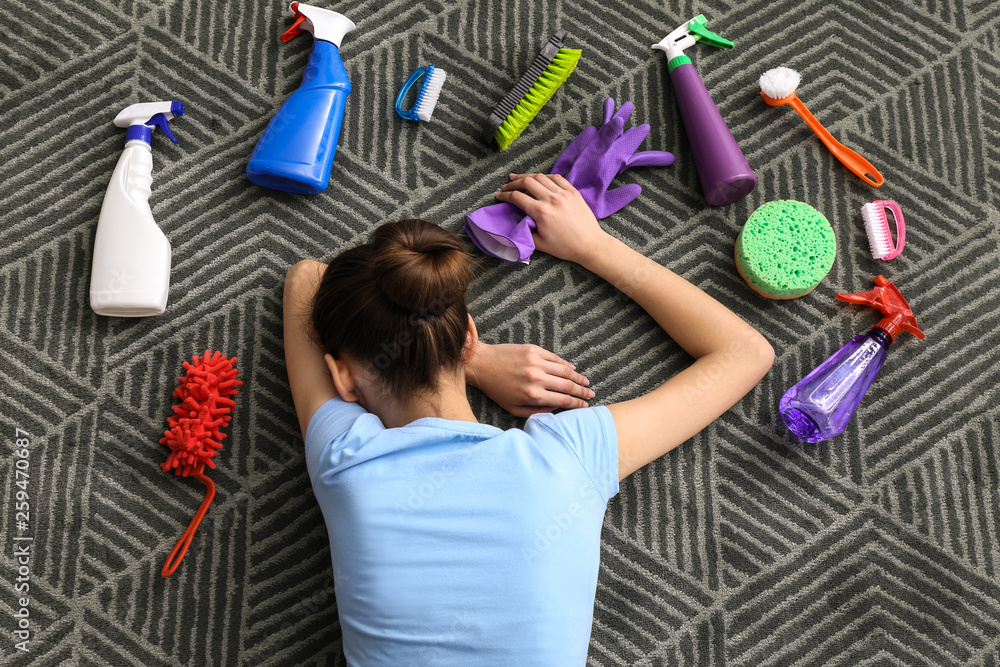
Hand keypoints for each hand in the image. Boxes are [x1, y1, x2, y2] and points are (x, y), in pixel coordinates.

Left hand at [466, 342, 593, 416]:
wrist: (482, 365)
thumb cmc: (497, 389)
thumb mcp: (514, 408)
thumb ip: (536, 411)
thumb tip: (555, 407)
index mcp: (533, 395)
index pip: (562, 400)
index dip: (577, 404)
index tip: (585, 406)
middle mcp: (537, 378)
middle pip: (567, 385)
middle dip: (582, 391)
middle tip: (591, 394)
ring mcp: (536, 362)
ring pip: (564, 370)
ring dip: (578, 377)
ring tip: (586, 382)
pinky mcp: (534, 350)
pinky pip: (555, 358)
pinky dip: (566, 364)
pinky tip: (572, 369)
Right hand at [495, 173, 607, 264]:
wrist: (590, 244)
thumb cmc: (565, 247)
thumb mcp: (540, 244)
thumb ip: (525, 232)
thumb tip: (516, 223)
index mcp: (541, 212)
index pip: (517, 197)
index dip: (504, 195)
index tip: (499, 196)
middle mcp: (551, 199)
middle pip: (527, 182)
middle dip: (513, 182)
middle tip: (506, 186)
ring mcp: (563, 193)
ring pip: (541, 176)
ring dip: (527, 176)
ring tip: (518, 178)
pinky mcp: (573, 192)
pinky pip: (556, 177)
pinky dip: (545, 176)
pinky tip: (539, 178)